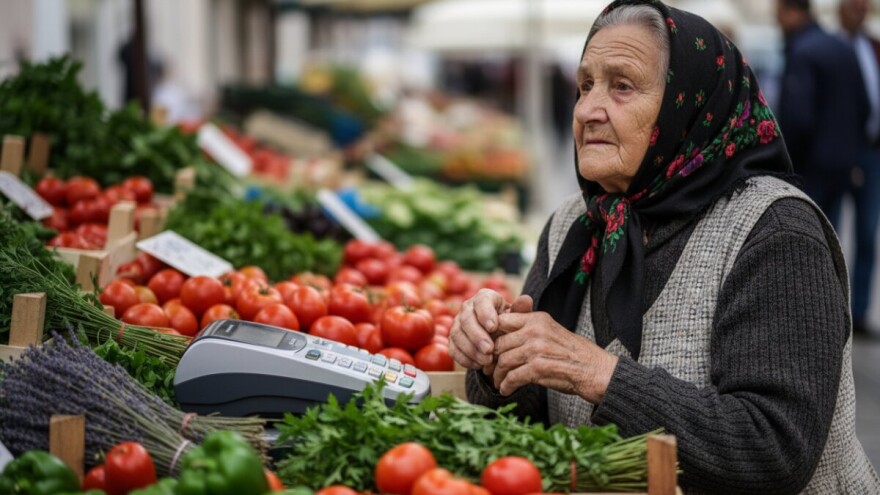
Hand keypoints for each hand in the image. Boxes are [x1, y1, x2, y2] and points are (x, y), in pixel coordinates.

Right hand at [448, 289, 531, 369]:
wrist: (500, 337)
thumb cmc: (510, 324)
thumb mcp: (517, 317)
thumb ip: (521, 310)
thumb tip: (526, 300)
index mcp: (484, 297)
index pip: (481, 301)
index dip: (485, 314)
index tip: (493, 328)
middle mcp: (468, 308)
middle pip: (466, 319)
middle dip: (477, 336)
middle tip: (489, 349)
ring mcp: (457, 324)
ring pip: (457, 335)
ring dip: (471, 349)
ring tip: (486, 361)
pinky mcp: (453, 340)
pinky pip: (453, 349)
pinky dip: (465, 358)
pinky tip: (478, 365)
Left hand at [491, 311, 617, 402]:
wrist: (596, 370)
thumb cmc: (574, 354)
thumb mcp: (552, 332)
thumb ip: (530, 330)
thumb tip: (502, 338)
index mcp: (537, 319)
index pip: (502, 320)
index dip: (491, 335)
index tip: (488, 348)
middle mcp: (535, 331)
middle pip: (499, 343)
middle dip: (491, 359)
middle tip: (488, 369)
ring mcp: (536, 349)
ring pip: (503, 361)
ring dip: (497, 375)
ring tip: (497, 382)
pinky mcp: (538, 368)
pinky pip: (512, 377)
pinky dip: (505, 386)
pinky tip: (505, 390)